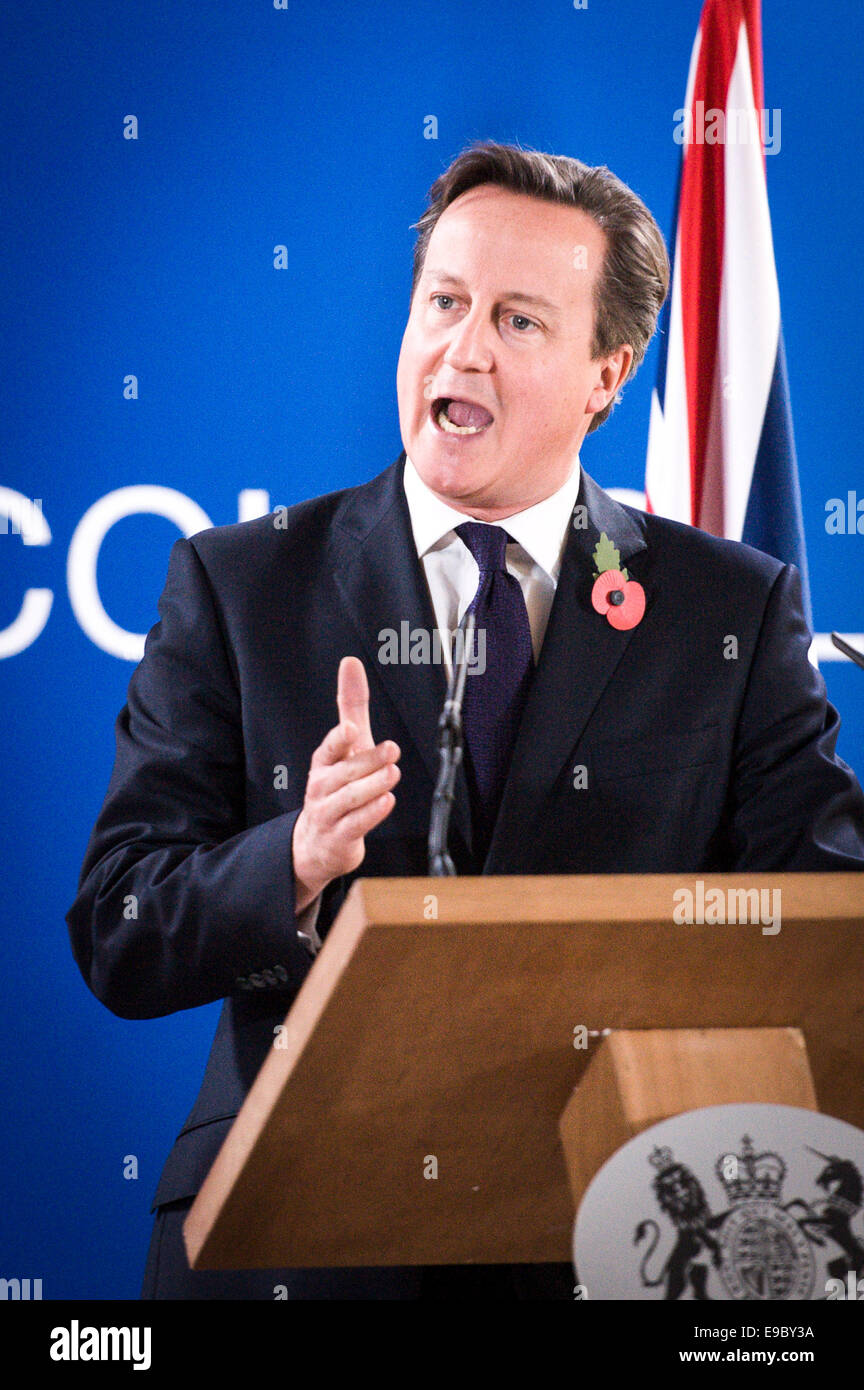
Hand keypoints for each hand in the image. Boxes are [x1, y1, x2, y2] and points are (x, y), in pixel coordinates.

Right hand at [292, 656, 399, 912]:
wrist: (318, 841)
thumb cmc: (336, 786)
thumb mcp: (344, 745)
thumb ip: (350, 706)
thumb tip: (351, 663)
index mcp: (324, 762)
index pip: (328, 749)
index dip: (337, 740)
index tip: (350, 729)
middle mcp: (322, 786)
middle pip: (344, 773)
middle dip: (368, 762)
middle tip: (391, 750)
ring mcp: (329, 813)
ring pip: (350, 799)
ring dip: (372, 786)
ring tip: (392, 775)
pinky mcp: (340, 837)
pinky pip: (356, 824)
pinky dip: (371, 814)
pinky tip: (387, 802)